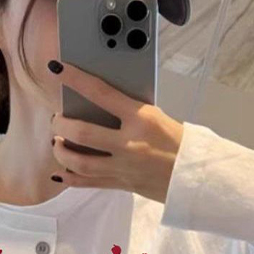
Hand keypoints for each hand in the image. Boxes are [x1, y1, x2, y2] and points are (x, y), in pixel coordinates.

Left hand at [47, 59, 184, 204]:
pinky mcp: (122, 184)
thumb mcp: (156, 117)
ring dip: (62, 152)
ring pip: (80, 162)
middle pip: (81, 133)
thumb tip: (97, 104)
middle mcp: (130, 143)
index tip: (58, 69)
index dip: (75, 79)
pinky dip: (70, 178)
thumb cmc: (178, 142)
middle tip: (57, 120)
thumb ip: (128, 112)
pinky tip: (60, 172)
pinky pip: (88, 183)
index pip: (101, 93)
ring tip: (58, 144)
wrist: (195, 174)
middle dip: (61, 125)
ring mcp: (124, 167)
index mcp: (141, 119)